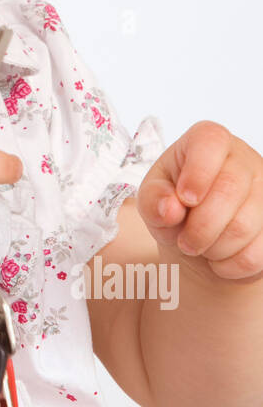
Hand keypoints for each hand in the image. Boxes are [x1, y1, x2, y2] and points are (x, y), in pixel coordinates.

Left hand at [137, 120, 262, 283]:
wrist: (198, 238)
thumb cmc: (174, 207)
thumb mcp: (153, 198)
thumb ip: (153, 199)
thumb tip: (170, 208)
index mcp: (207, 141)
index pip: (211, 141)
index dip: (198, 173)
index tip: (185, 200)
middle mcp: (242, 158)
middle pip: (229, 190)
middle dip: (200, 227)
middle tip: (184, 242)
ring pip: (244, 225)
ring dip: (214, 249)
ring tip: (201, 246)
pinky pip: (258, 253)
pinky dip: (231, 265)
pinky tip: (220, 258)